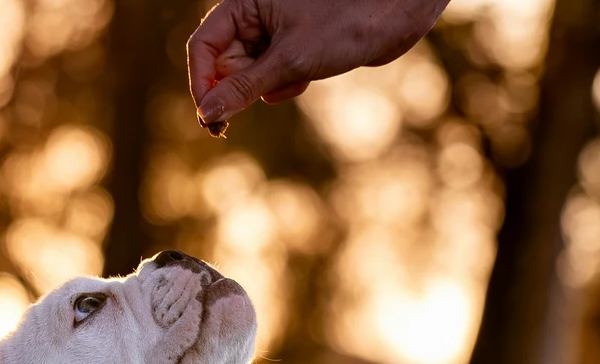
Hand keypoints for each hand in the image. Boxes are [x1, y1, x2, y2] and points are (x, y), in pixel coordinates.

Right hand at [187, 0, 448, 131]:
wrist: (397, 12)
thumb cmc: (345, 22)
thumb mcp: (290, 60)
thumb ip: (244, 89)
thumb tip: (207, 114)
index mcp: (246, 2)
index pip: (204, 46)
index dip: (202, 82)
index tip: (209, 116)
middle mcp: (257, 14)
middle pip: (225, 64)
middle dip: (240, 88)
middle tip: (250, 110)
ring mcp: (276, 31)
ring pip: (252, 75)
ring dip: (270, 87)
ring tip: (300, 75)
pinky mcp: (296, 48)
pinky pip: (275, 78)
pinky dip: (288, 84)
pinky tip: (311, 75)